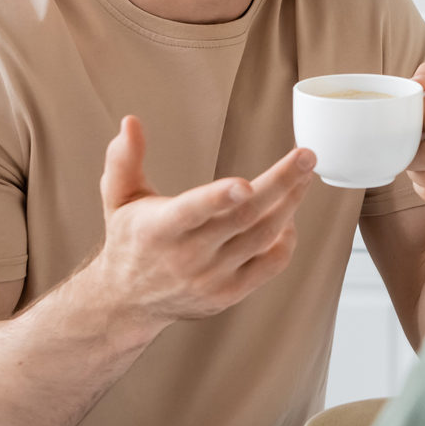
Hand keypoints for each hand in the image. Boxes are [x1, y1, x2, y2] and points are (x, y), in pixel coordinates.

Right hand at [93, 117, 315, 330]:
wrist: (128, 302)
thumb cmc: (129, 241)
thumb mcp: (118, 198)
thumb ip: (124, 159)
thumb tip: (131, 122)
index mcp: (158, 229)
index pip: (192, 212)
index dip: (218, 198)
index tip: (244, 183)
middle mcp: (188, 256)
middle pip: (243, 218)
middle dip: (280, 184)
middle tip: (306, 156)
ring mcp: (212, 278)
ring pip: (263, 237)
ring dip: (289, 203)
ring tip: (305, 175)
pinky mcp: (230, 293)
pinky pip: (271, 265)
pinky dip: (286, 240)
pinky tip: (288, 216)